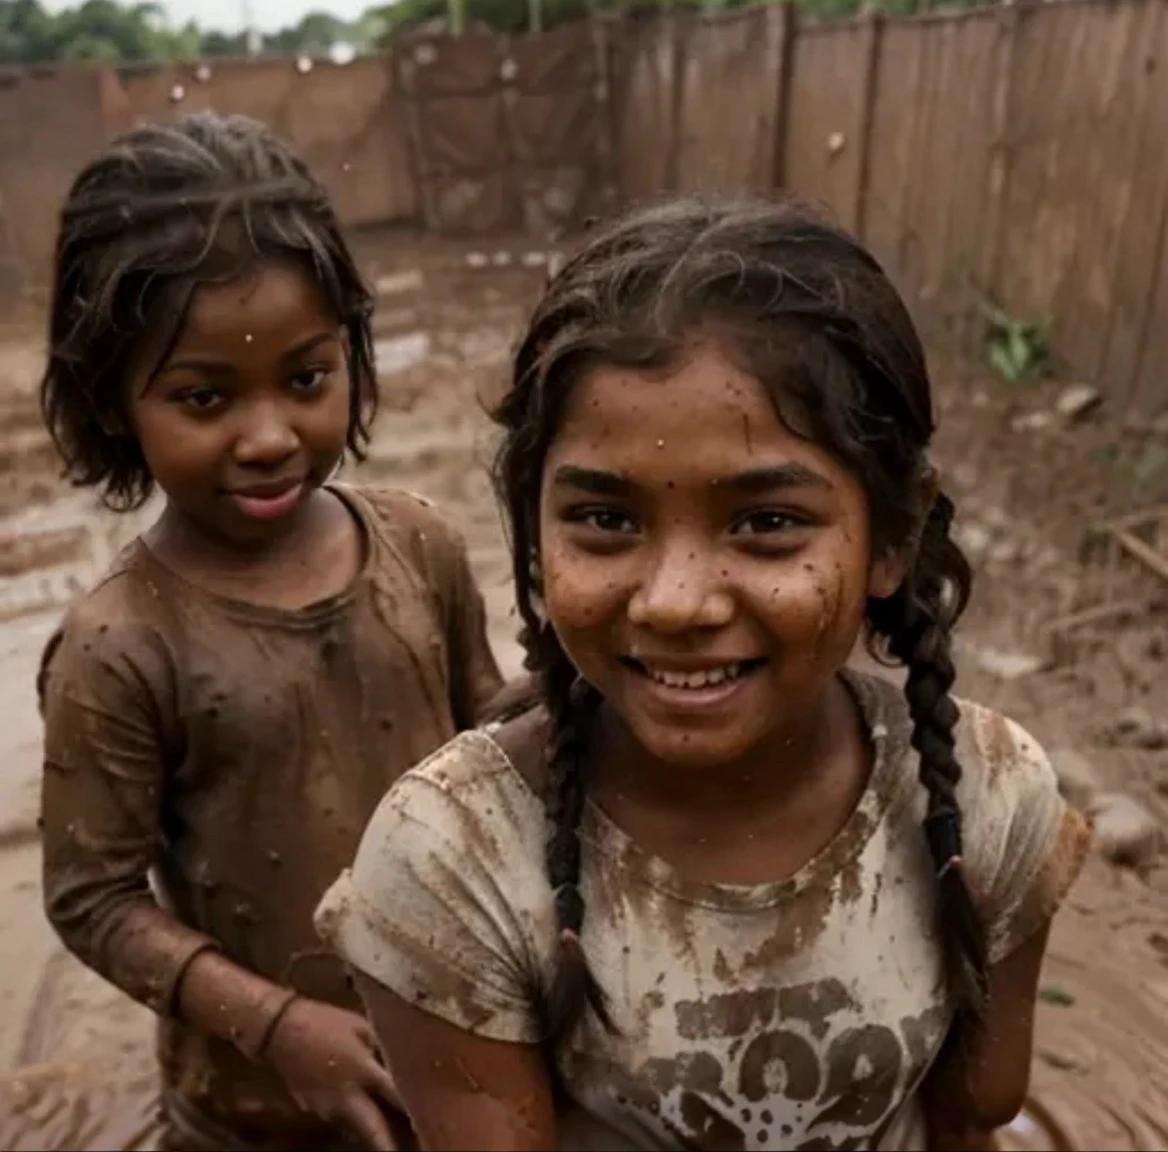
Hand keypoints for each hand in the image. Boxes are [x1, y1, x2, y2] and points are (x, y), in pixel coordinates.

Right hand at [264, 997, 401, 1149]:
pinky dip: (354, 1120)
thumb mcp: (362, 1027)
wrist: (282, 1029)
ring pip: (356, 1129)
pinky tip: (362, 1114)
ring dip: (373, 1133)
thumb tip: (403, 1060)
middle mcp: (347, 1096)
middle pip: (374, 1129)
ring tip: (391, 1137)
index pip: (395, 1097)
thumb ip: (383, 1047)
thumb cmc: (327, 1022)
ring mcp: (328, 1107)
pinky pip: (340, 1120)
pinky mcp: (314, 1110)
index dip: (414, 1110)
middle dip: (389, 1146)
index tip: (430, 1122)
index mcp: (363, 1069)